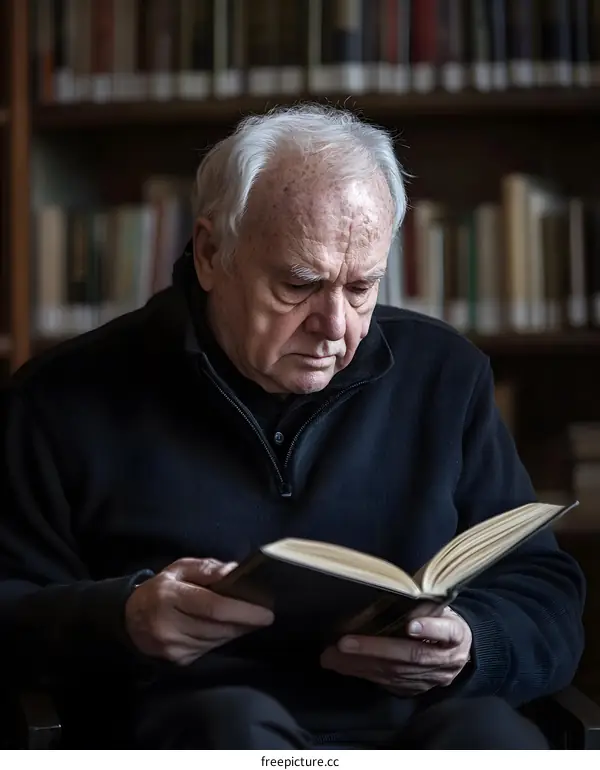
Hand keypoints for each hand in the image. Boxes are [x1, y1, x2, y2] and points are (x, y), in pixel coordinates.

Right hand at [125, 557, 273, 665]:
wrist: (130, 620)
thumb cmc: (161, 589)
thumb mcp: (180, 569)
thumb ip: (207, 569)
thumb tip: (234, 572)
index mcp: (170, 597)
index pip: (213, 607)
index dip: (243, 611)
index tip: (266, 612)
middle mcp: (170, 625)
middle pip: (218, 627)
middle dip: (245, 622)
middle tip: (264, 614)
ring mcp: (173, 647)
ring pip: (217, 641)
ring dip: (236, 631)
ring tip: (248, 619)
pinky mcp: (178, 660)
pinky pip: (210, 649)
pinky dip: (223, 638)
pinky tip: (228, 628)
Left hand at [320, 607, 471, 696]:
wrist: (459, 654)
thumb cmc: (443, 620)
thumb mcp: (443, 607)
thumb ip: (426, 602)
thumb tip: (400, 591)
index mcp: (456, 635)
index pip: (447, 631)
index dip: (430, 629)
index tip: (411, 625)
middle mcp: (445, 661)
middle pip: (410, 656)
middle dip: (375, 650)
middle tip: (344, 644)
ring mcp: (430, 679)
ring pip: (394, 673)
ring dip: (361, 665)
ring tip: (333, 657)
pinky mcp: (416, 689)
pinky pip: (388, 683)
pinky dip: (364, 674)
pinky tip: (343, 667)